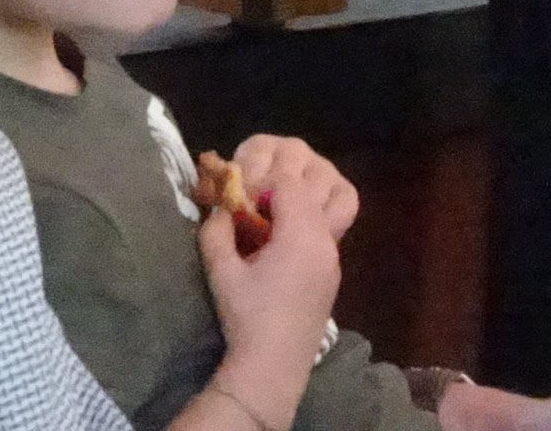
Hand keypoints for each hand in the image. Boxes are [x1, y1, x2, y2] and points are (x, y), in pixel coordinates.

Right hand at [199, 143, 346, 424]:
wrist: (273, 368)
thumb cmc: (246, 317)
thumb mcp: (221, 271)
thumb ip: (216, 230)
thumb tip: (220, 208)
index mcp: (301, 234)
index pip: (288, 182)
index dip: (262, 182)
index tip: (242, 201)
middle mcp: (325, 240)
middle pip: (312, 190)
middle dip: (283, 186)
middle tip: (254, 204)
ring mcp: (334, 258)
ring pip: (326, 208)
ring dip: (300, 202)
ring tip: (271, 219)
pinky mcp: (333, 275)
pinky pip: (326, 231)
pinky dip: (307, 224)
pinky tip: (281, 245)